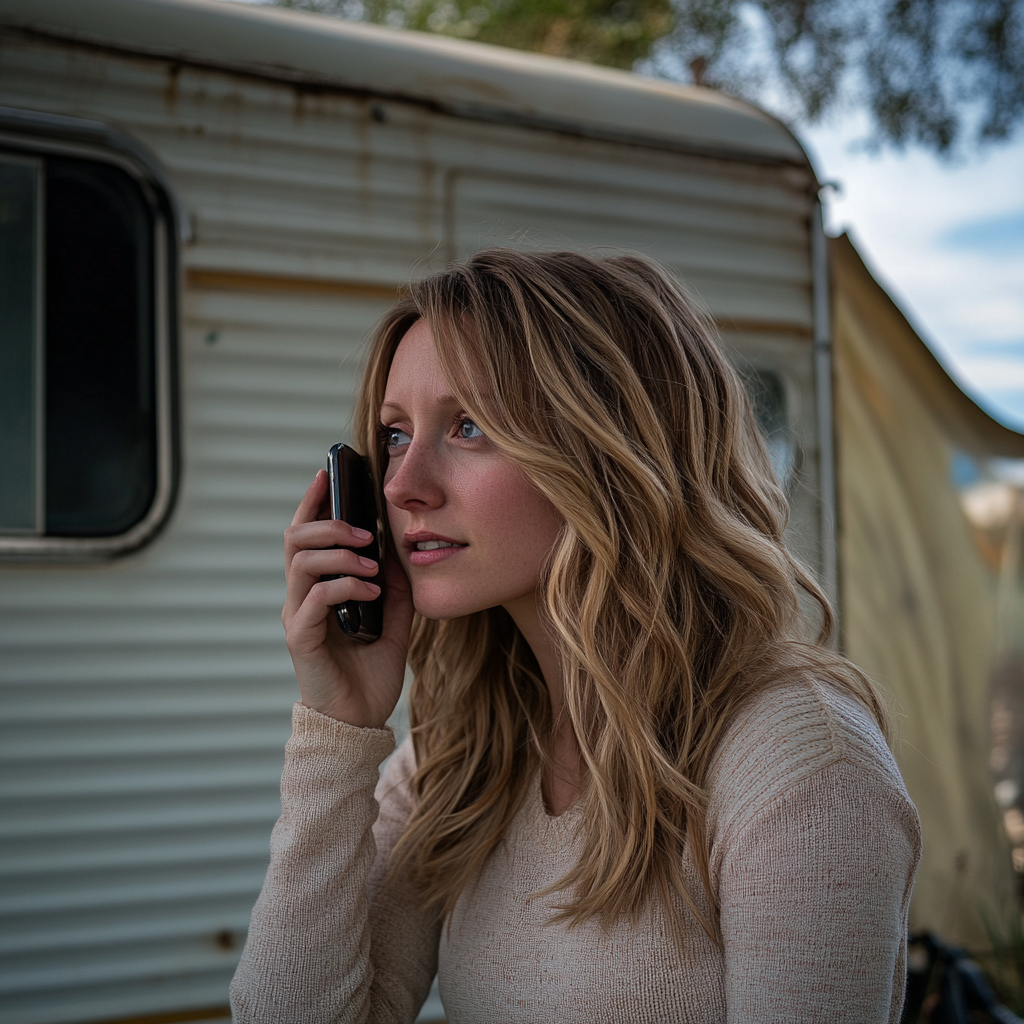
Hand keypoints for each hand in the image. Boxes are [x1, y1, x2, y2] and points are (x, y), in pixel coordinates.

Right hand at [282, 469, 413, 727]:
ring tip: (370, 564)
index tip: (329, 473)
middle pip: (295, 539)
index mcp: (319, 587)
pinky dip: (344, 586)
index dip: (313, 501)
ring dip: (339, 554)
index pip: (307, 534)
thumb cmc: (372, 669)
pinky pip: (315, 598)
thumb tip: (396, 548)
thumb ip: (393, 584)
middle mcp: (302, 596)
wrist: (362, 718)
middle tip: (364, 530)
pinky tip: (370, 592)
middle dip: (328, 523)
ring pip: (301, 562)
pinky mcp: (302, 637)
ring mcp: (299, 615)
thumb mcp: (394, 617)